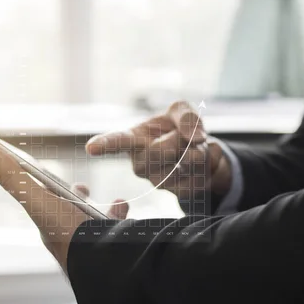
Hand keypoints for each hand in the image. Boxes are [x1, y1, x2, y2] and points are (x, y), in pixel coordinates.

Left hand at [0, 146, 126, 271]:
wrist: (105, 267)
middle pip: (64, 207)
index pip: (37, 195)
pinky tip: (122, 206)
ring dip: (92, 204)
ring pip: (88, 217)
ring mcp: (87, 240)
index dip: (37, 178)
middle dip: (71, 193)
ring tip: (103, 198)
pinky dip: (116, 214)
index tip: (38, 166)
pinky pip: (112, 227)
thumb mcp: (38, 200)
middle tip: (79, 187)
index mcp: (47, 223)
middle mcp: (65, 233)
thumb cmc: (69, 234)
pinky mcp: (109, 244)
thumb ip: (12, 176)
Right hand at [86, 101, 231, 201]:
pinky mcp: (181, 192)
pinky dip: (211, 159)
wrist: (199, 152)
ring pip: (187, 161)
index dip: (104, 144)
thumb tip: (193, 136)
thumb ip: (185, 115)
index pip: (117, 141)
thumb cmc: (177, 129)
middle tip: (184, 135)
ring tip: (192, 147)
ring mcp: (160, 182)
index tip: (92, 147)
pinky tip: (201, 160)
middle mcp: (141, 164)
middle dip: (180, 138)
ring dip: (200, 149)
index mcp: (133, 139)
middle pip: (160, 151)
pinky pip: (204, 171)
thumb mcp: (180, 110)